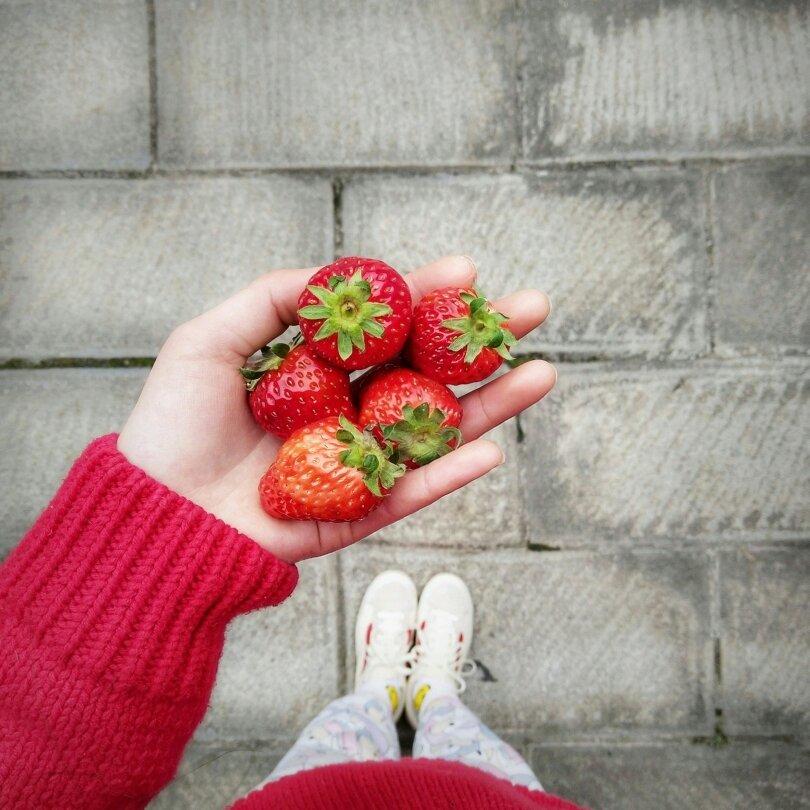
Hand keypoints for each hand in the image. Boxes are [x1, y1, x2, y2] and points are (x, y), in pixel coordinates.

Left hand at [117, 256, 554, 562]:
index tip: (467, 271)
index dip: (427, 299)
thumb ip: (271, 301)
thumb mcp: (208, 341)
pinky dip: (449, 476)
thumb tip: (336, 276)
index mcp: (318, 371)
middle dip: (482, 342)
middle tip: (535, 309)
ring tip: (543, 373)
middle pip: (427, 372)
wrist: (153, 513)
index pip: (386, 329)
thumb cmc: (171, 425)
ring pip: (435, 431)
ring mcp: (357, 464)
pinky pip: (409, 493)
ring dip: (492, 406)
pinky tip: (492, 449)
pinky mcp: (355, 514)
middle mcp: (347, 412)